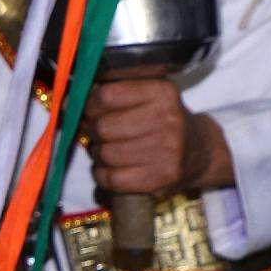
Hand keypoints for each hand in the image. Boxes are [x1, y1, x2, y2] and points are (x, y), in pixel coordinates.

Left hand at [85, 78, 233, 194]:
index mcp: (161, 92)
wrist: (200, 151)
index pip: (106, 96)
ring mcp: (167, 151)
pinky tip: (110, 170)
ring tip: (107, 151)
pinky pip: (112, 179)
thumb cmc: (163, 120)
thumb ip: (112, 93)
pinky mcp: (162, 178)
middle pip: (103, 127)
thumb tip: (69, 103)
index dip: (90, 106)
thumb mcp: (148, 95)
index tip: (91, 112)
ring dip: (98, 155)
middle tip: (100, 135)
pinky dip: (103, 176)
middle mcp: (167, 119)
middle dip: (93, 132)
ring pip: (105, 154)